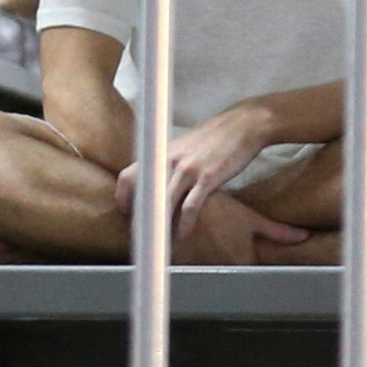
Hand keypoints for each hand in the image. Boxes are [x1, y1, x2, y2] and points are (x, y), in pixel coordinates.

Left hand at [141, 102, 281, 243]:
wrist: (244, 124)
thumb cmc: (215, 136)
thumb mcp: (184, 144)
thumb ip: (168, 161)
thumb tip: (158, 180)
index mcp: (161, 152)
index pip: (128, 176)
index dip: (123, 198)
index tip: (128, 213)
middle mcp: (169, 160)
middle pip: (143, 194)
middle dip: (139, 218)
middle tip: (141, 234)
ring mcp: (188, 169)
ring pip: (164, 203)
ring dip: (160, 226)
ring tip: (159, 242)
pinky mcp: (208, 178)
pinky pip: (190, 207)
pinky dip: (185, 224)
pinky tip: (183, 234)